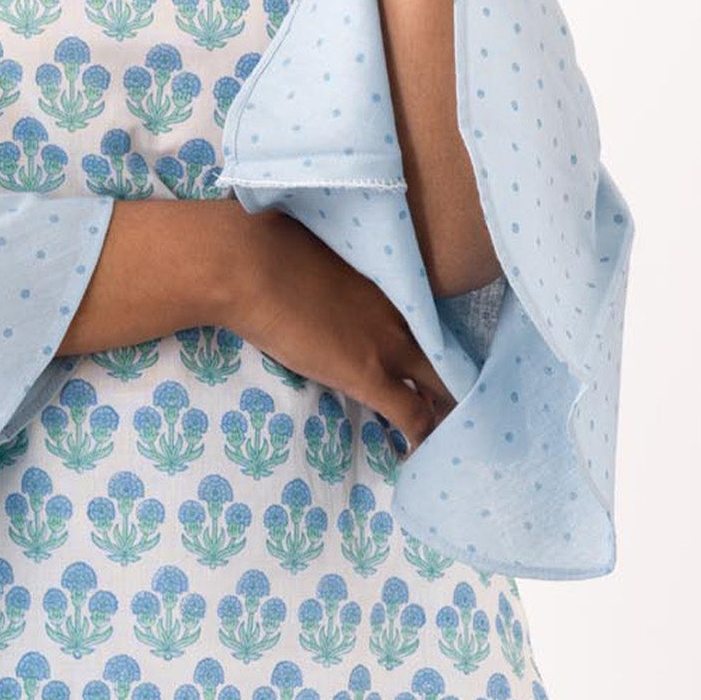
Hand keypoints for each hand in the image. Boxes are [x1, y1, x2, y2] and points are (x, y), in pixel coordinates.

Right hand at [220, 205, 455, 457]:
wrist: (248, 263)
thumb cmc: (268, 247)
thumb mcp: (322, 254)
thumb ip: (343, 276)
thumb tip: (332, 285)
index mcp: (390, 280)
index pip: (433, 319)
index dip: (436, 346)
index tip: (432, 364)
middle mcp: (401, 310)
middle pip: (448, 353)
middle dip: (453, 381)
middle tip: (450, 406)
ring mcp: (389, 343)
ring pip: (441, 386)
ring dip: (443, 411)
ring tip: (444, 433)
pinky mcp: (368, 374)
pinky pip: (412, 414)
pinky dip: (421, 436)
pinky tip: (419, 452)